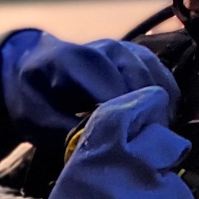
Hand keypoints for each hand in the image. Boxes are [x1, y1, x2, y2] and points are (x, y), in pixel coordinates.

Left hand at [0, 29, 178, 150]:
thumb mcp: (35, 120)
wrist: (34, 67)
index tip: (124, 148)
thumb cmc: (33, 97)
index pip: (111, 90)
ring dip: (156, 112)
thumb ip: (66, 132)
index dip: (122, 121)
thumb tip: (103, 147)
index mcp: (73, 60)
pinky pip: (164, 79)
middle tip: (138, 150)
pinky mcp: (140, 56)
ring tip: (146, 139)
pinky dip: (164, 103)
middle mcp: (106, 48)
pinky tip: (153, 123)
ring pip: (157, 82)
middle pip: (139, 85)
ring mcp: (126, 49)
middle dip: (142, 119)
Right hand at [31, 86, 195, 198]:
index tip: (156, 104)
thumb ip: (108, 146)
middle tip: (155, 172)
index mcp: (100, 148)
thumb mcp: (78, 169)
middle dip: (168, 154)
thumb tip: (145, 127)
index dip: (149, 103)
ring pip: (180, 189)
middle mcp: (129, 167)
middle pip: (170, 142)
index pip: (134, 107)